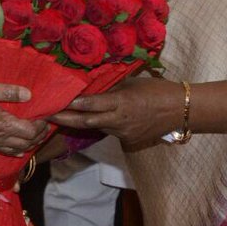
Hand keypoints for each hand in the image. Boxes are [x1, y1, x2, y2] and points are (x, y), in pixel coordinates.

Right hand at [0, 78, 47, 154]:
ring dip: (28, 144)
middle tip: (44, 125)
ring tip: (34, 135)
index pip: (30, 131)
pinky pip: (2, 151)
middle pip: (25, 143)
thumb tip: (29, 94)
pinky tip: (17, 148)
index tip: (46, 116)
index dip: (41, 126)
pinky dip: (14, 150)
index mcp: (1, 124)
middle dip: (38, 136)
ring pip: (15, 150)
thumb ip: (6, 91)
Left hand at [50, 77, 184, 147]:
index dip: (72, 104)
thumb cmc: (157, 90)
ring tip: (62, 117)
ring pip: (97, 127)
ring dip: (81, 122)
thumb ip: (112, 89)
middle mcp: (120, 121)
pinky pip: (110, 132)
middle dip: (65, 119)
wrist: (180, 110)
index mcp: (121, 103)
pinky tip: (91, 121)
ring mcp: (123, 134)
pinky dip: (101, 126)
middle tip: (46, 116)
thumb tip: (92, 88)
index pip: (91, 104)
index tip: (55, 102)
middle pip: (87, 122)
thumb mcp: (132, 84)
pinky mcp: (128, 141)